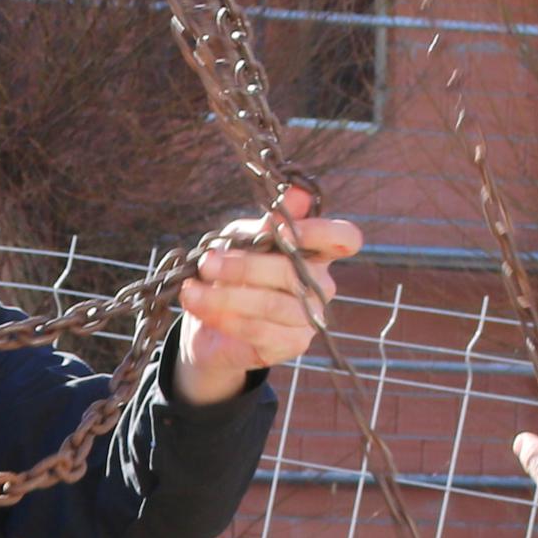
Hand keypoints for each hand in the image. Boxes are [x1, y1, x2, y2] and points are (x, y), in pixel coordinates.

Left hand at [171, 187, 363, 403]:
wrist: (210, 325)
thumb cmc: (232, 273)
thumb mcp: (241, 241)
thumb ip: (267, 223)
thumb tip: (297, 193)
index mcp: (317, 252)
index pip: (345, 238)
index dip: (320, 231)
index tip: (280, 230)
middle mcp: (321, 284)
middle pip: (294, 272)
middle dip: (245, 266)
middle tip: (207, 263)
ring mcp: (310, 317)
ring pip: (274, 304)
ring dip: (227, 296)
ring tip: (193, 291)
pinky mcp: (292, 344)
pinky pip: (260, 330)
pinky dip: (226, 319)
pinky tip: (201, 308)